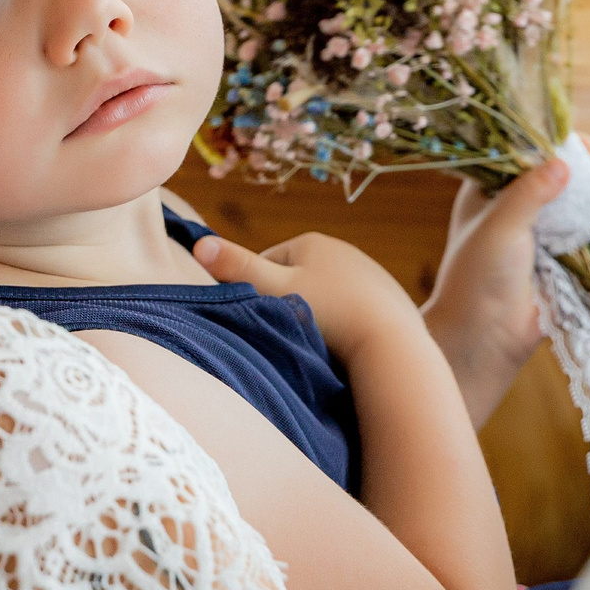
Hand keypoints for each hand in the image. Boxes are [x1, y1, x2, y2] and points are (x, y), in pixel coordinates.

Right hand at [192, 229, 425, 366]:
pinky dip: (347, 327)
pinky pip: (356, 312)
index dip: (259, 292)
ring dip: (320, 317)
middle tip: (289, 335)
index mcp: (313, 242)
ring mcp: (371, 275)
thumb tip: (198, 243)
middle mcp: (345, 250)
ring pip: (329, 297)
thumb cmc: (328, 315)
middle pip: (300, 281)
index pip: (269, 264)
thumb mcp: (273, 290)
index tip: (263, 319)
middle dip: (291, 305)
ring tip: (318, 345)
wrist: (391, 345)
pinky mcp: (391, 300)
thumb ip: (236, 267)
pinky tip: (345, 347)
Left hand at [424, 136, 589, 427]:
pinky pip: (583, 232)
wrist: (484, 337)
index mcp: (486, 194)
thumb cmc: (478, 276)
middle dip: (575, 165)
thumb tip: (563, 163)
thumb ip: (530, 193)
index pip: (519, 156)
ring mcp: (537, 235)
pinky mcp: (558, 260)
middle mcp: (512, 210)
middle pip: (550, 176)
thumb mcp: (500, 226)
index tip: (570, 138)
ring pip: (571, 203)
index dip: (545, 143)